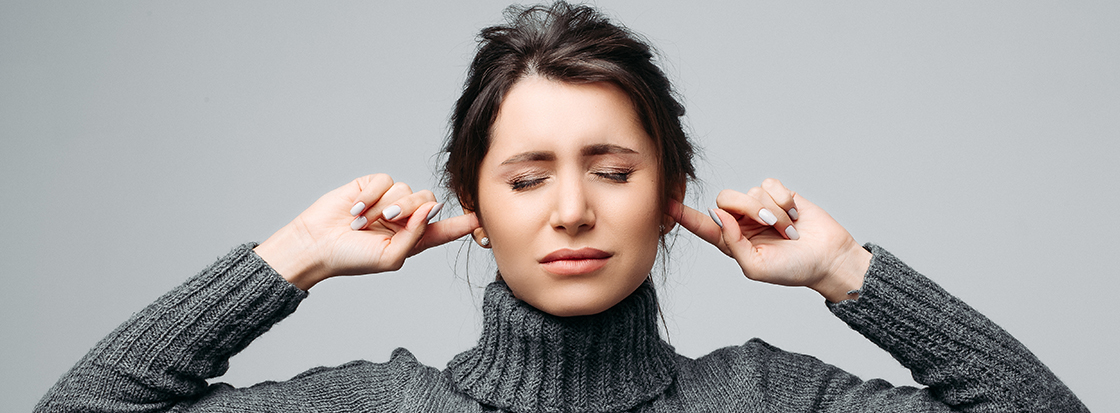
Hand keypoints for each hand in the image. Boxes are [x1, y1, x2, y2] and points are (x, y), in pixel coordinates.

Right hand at [253, 174, 479, 289]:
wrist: (316, 245)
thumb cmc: (352, 259)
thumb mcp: (390, 257)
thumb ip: (416, 236)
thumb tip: (431, 208)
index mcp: (414, 239)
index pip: (444, 229)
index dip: (463, 224)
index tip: (482, 218)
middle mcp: (404, 218)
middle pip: (428, 201)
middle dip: (411, 209)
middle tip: (388, 221)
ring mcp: (387, 200)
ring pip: (406, 189)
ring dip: (384, 206)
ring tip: (362, 223)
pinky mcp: (370, 187)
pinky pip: (384, 181)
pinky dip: (371, 195)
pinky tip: (355, 210)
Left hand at [669, 178, 870, 301]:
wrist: (828, 258)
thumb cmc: (793, 270)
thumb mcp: (756, 266)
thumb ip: (732, 243)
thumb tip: (718, 214)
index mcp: (731, 242)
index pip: (703, 226)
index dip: (684, 215)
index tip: (666, 203)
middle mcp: (742, 221)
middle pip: (726, 199)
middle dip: (748, 209)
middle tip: (770, 225)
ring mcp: (761, 206)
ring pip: (751, 192)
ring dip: (773, 211)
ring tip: (789, 231)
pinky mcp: (779, 194)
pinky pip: (770, 184)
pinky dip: (784, 200)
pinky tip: (795, 216)